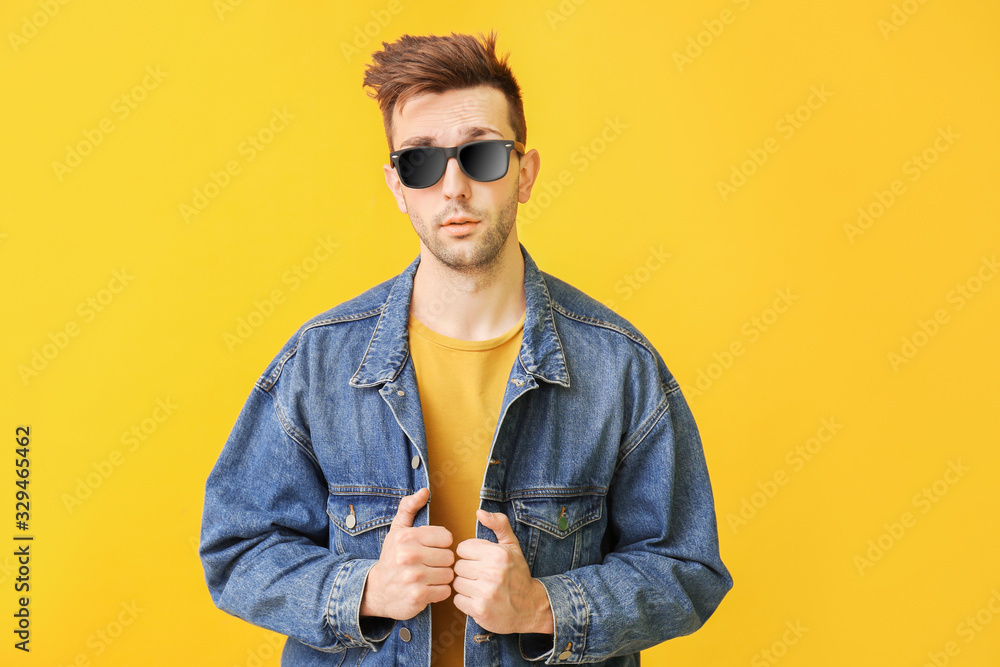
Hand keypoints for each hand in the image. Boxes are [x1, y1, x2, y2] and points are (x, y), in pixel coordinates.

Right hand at [360, 487, 454, 620]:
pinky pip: (445, 591)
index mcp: (408, 537)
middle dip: (441, 562)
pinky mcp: (418, 597)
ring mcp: (413, 577)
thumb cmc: (392, 558)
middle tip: (429, 565)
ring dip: (441, 578)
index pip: (446, 537)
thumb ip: (409, 508)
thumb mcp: (397, 530)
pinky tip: (427, 589)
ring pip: (448, 575)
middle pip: (449, 557)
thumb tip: (424, 491)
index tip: (430, 549)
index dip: (441, 544)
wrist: (376, 590)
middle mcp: (409, 556)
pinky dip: (439, 592)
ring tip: (428, 577)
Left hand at [452, 509, 552, 634]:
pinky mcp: (479, 611)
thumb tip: (479, 512)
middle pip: (459, 566)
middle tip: (481, 576)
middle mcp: (492, 573)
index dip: (471, 554)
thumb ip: (498, 524)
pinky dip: (466, 601)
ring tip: (480, 587)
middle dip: (468, 571)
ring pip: (456, 583)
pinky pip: (457, 600)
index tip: (481, 560)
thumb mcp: (512, 546)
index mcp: (497, 554)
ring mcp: (485, 593)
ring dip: (465, 586)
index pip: (463, 548)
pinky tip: (479, 599)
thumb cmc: (518, 574)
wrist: (531, 607)